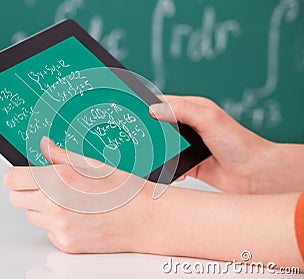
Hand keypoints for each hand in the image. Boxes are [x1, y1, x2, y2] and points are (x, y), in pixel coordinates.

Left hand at [4, 137, 154, 253]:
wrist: (145, 219)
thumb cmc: (124, 190)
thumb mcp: (93, 164)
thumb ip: (61, 155)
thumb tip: (44, 146)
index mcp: (58, 181)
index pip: (12, 179)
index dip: (16, 174)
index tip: (22, 173)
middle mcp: (55, 206)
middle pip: (16, 199)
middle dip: (26, 190)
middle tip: (47, 185)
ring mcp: (60, 228)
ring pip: (32, 216)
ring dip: (42, 208)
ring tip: (69, 201)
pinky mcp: (66, 244)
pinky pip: (49, 232)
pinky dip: (57, 224)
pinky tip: (78, 216)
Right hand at [149, 95, 281, 193]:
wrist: (255, 174)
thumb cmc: (239, 143)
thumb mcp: (208, 119)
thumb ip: (181, 111)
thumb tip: (154, 109)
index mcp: (194, 109)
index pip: (164, 103)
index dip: (148, 105)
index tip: (132, 110)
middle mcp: (191, 127)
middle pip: (161, 126)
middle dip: (149, 131)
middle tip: (136, 135)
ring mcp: (189, 146)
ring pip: (164, 146)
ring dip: (157, 151)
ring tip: (148, 154)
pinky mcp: (190, 164)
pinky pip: (171, 165)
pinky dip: (167, 168)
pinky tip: (168, 170)